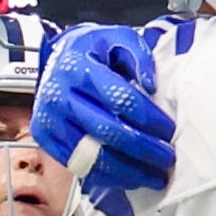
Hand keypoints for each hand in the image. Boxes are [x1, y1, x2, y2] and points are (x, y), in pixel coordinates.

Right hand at [29, 23, 176, 208]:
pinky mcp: (46, 139)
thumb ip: (138, 54)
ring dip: (129, 170)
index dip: (148, 117)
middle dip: (143, 148)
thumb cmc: (93, 51)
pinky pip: (80, 166)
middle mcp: (59, 94)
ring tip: (155, 176)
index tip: (169, 129)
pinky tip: (131, 177)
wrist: (56, 60)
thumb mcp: (116, 38)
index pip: (119, 98)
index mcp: (78, 67)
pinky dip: (109, 177)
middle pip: (107, 130)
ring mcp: (49, 119)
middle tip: (168, 157)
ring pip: (93, 155)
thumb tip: (151, 83)